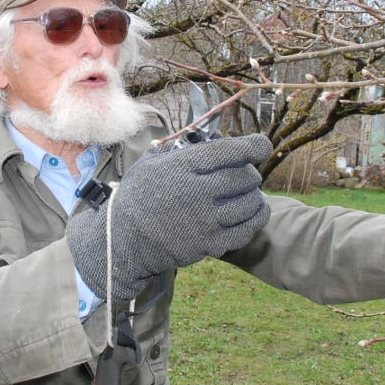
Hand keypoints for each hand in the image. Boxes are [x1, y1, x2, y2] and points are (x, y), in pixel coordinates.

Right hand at [66, 134, 272, 299]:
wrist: (122, 240)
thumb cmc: (137, 197)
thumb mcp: (150, 163)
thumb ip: (179, 150)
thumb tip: (209, 139)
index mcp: (181, 168)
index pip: (227, 152)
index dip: (252, 146)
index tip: (262, 146)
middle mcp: (195, 193)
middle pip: (243, 178)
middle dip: (251, 173)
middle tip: (247, 175)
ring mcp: (204, 221)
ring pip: (249, 204)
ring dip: (256, 196)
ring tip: (252, 193)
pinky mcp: (208, 244)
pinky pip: (245, 230)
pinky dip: (256, 219)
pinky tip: (256, 212)